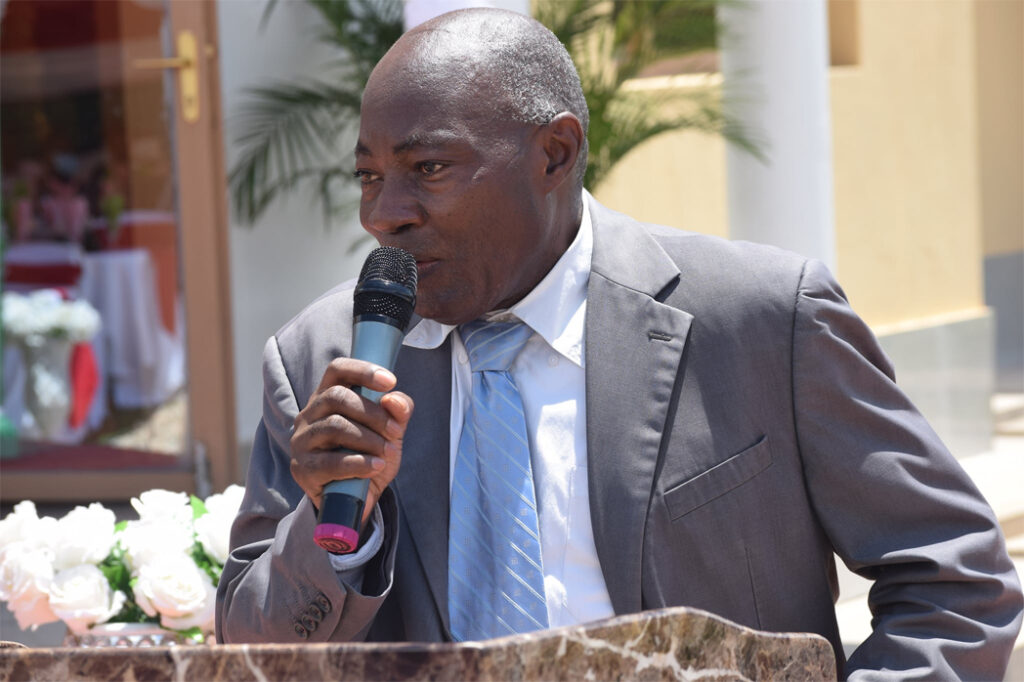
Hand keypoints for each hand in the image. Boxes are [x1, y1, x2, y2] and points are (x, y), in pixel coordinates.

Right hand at [290, 358, 413, 523]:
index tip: (390, 381)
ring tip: (387, 453)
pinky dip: (359, 463)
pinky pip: (330, 462)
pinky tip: (376, 467)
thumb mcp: (390, 432)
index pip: (337, 370)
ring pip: (334, 426)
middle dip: (373, 414)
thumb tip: (394, 400)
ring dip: (368, 439)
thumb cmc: (370, 455)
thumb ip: (398, 412)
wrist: (356, 500)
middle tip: (396, 431)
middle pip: (336, 397)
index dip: (362, 370)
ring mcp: (302, 441)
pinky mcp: (302, 469)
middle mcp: (309, 415)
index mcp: (328, 397)